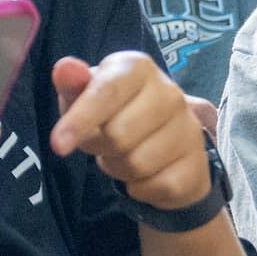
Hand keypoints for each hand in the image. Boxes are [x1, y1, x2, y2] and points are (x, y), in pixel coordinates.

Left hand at [52, 52, 213, 210]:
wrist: (157, 144)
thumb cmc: (110, 112)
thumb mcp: (83, 96)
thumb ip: (72, 84)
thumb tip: (64, 68)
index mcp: (137, 68)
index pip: (107, 92)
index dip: (81, 120)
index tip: (58, 145)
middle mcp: (171, 93)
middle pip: (118, 134)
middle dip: (98, 146)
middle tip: (101, 142)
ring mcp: (190, 128)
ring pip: (137, 163)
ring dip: (117, 167)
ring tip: (122, 154)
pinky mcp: (198, 163)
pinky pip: (156, 186)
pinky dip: (139, 187)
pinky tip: (144, 172)